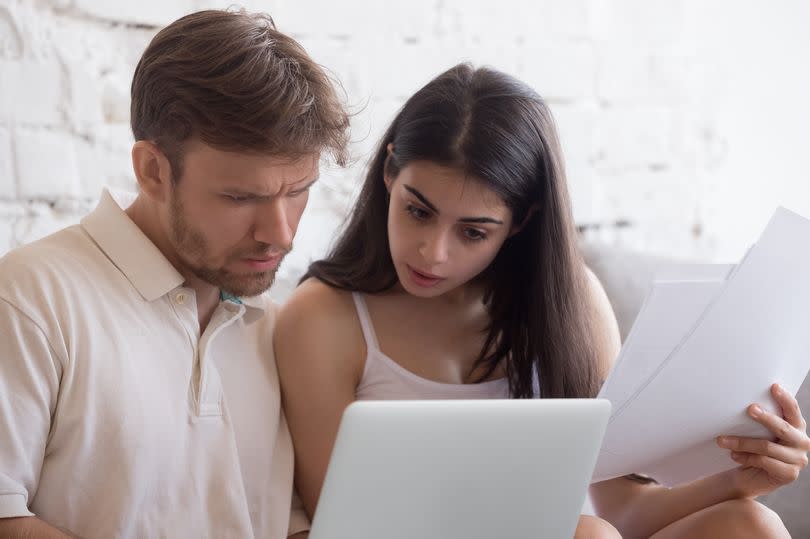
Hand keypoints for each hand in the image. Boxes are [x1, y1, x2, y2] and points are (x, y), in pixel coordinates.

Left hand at [716, 383, 809, 497]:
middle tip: (750, 409)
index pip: (793, 410)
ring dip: (742, 442)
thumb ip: (758, 420)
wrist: (752, 477)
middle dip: (765, 418)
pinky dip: (746, 457)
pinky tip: (734, 455)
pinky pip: (764, 462)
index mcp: (797, 427)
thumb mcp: (758, 432)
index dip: (785, 398)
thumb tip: (740, 401)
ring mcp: (798, 460)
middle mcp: (802, 442)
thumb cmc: (754, 449)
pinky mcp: (789, 474)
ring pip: (767, 447)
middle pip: (782, 428)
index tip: (773, 386)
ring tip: (723, 440)